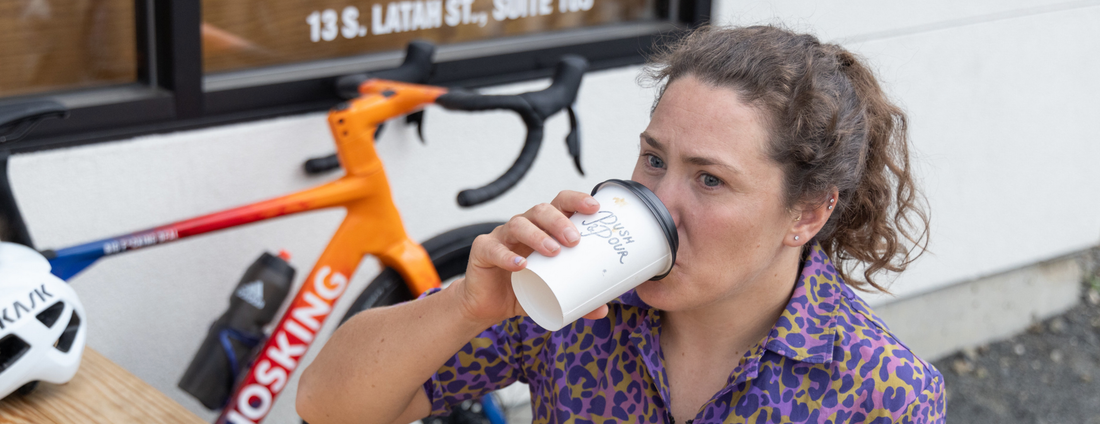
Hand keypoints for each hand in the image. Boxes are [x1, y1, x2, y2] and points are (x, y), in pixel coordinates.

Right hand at [456, 190, 609, 325]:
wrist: (488, 304)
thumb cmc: (522, 288)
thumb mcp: (552, 294)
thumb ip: (576, 298)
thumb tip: (602, 309)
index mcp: (543, 229)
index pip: (560, 203)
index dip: (576, 200)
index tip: (594, 208)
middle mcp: (524, 226)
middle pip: (541, 210)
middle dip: (559, 221)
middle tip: (574, 241)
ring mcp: (502, 236)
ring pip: (518, 224)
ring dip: (538, 236)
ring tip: (553, 252)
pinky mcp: (483, 250)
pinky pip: (493, 249)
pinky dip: (507, 256)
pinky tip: (520, 265)